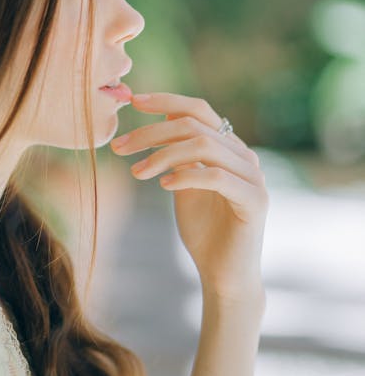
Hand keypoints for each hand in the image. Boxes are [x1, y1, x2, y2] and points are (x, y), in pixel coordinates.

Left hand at [110, 92, 268, 303]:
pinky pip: (218, 177)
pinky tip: (164, 185)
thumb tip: (163, 116)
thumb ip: (177, 153)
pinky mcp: (254, 201)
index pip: (198, 109)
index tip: (133, 101)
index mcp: (228, 148)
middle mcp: (244, 156)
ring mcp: (253, 177)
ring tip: (137, 173)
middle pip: (195, 125)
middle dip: (152, 132)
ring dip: (162, 155)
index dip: (166, 100)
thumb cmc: (203, 230)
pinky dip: (187, 176)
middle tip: (120, 148)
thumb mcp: (183, 183)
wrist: (224, 276)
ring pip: (204, 146)